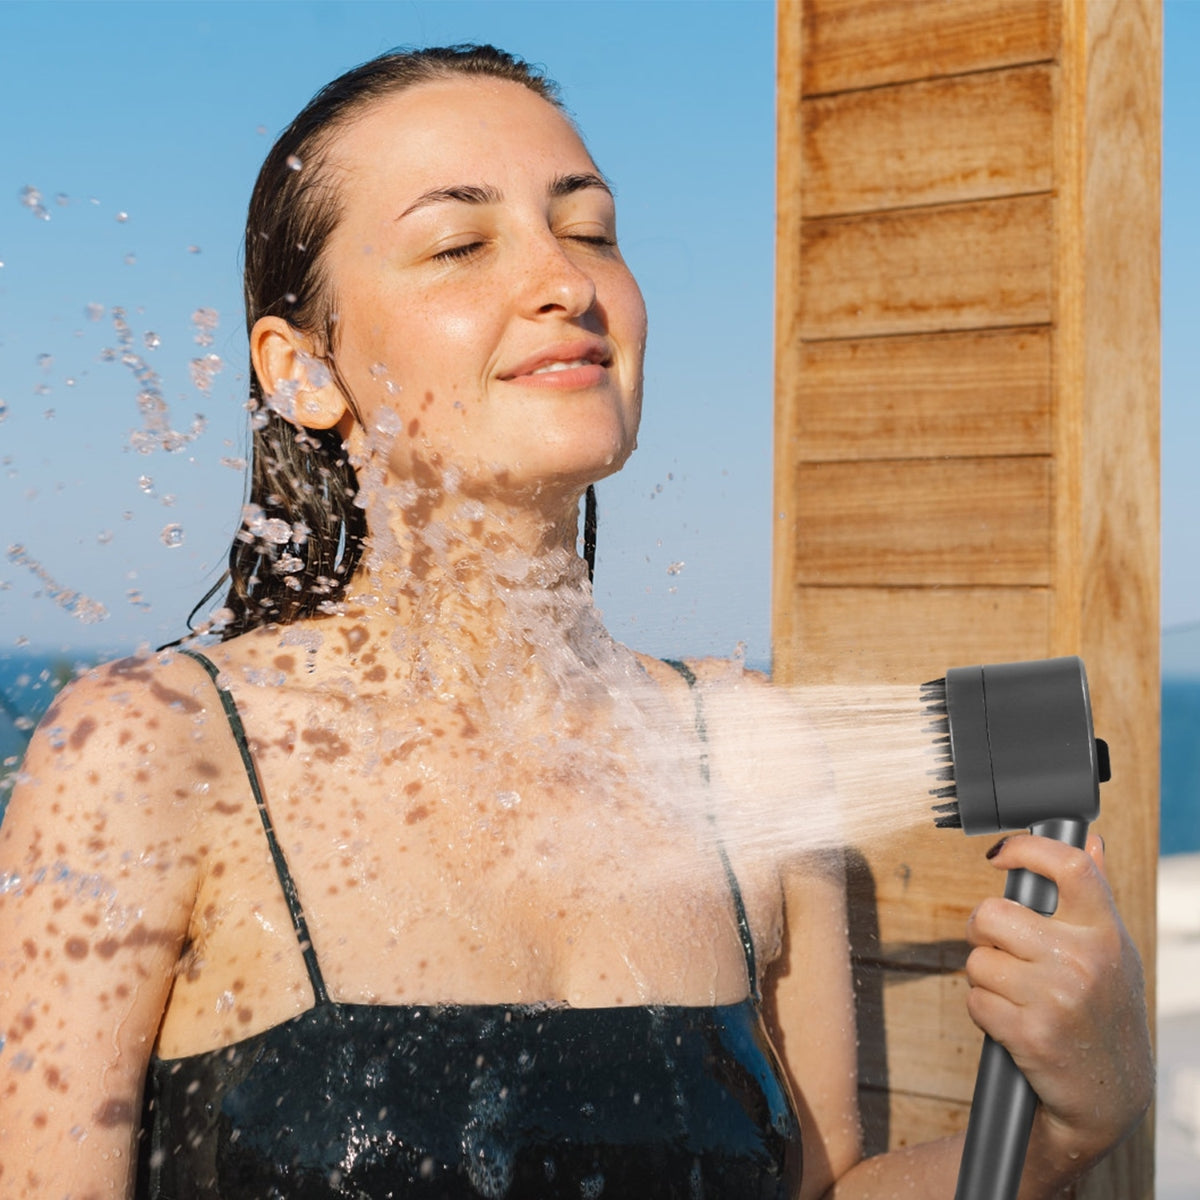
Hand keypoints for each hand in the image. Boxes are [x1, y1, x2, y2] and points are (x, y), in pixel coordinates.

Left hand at [964, 832, 1152, 1174]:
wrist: (1108, 1096)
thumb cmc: (1104, 1013)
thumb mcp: (1112, 952)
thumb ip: (1096, 895)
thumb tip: (1090, 839)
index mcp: (1105, 933)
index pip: (1070, 866)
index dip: (1026, 848)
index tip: (1001, 854)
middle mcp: (1084, 961)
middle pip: (992, 913)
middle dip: (982, 930)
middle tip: (998, 946)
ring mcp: (1056, 997)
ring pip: (977, 959)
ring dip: (984, 976)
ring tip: (1015, 992)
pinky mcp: (1029, 1033)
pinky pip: (975, 999)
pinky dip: (983, 1010)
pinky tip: (1012, 1020)